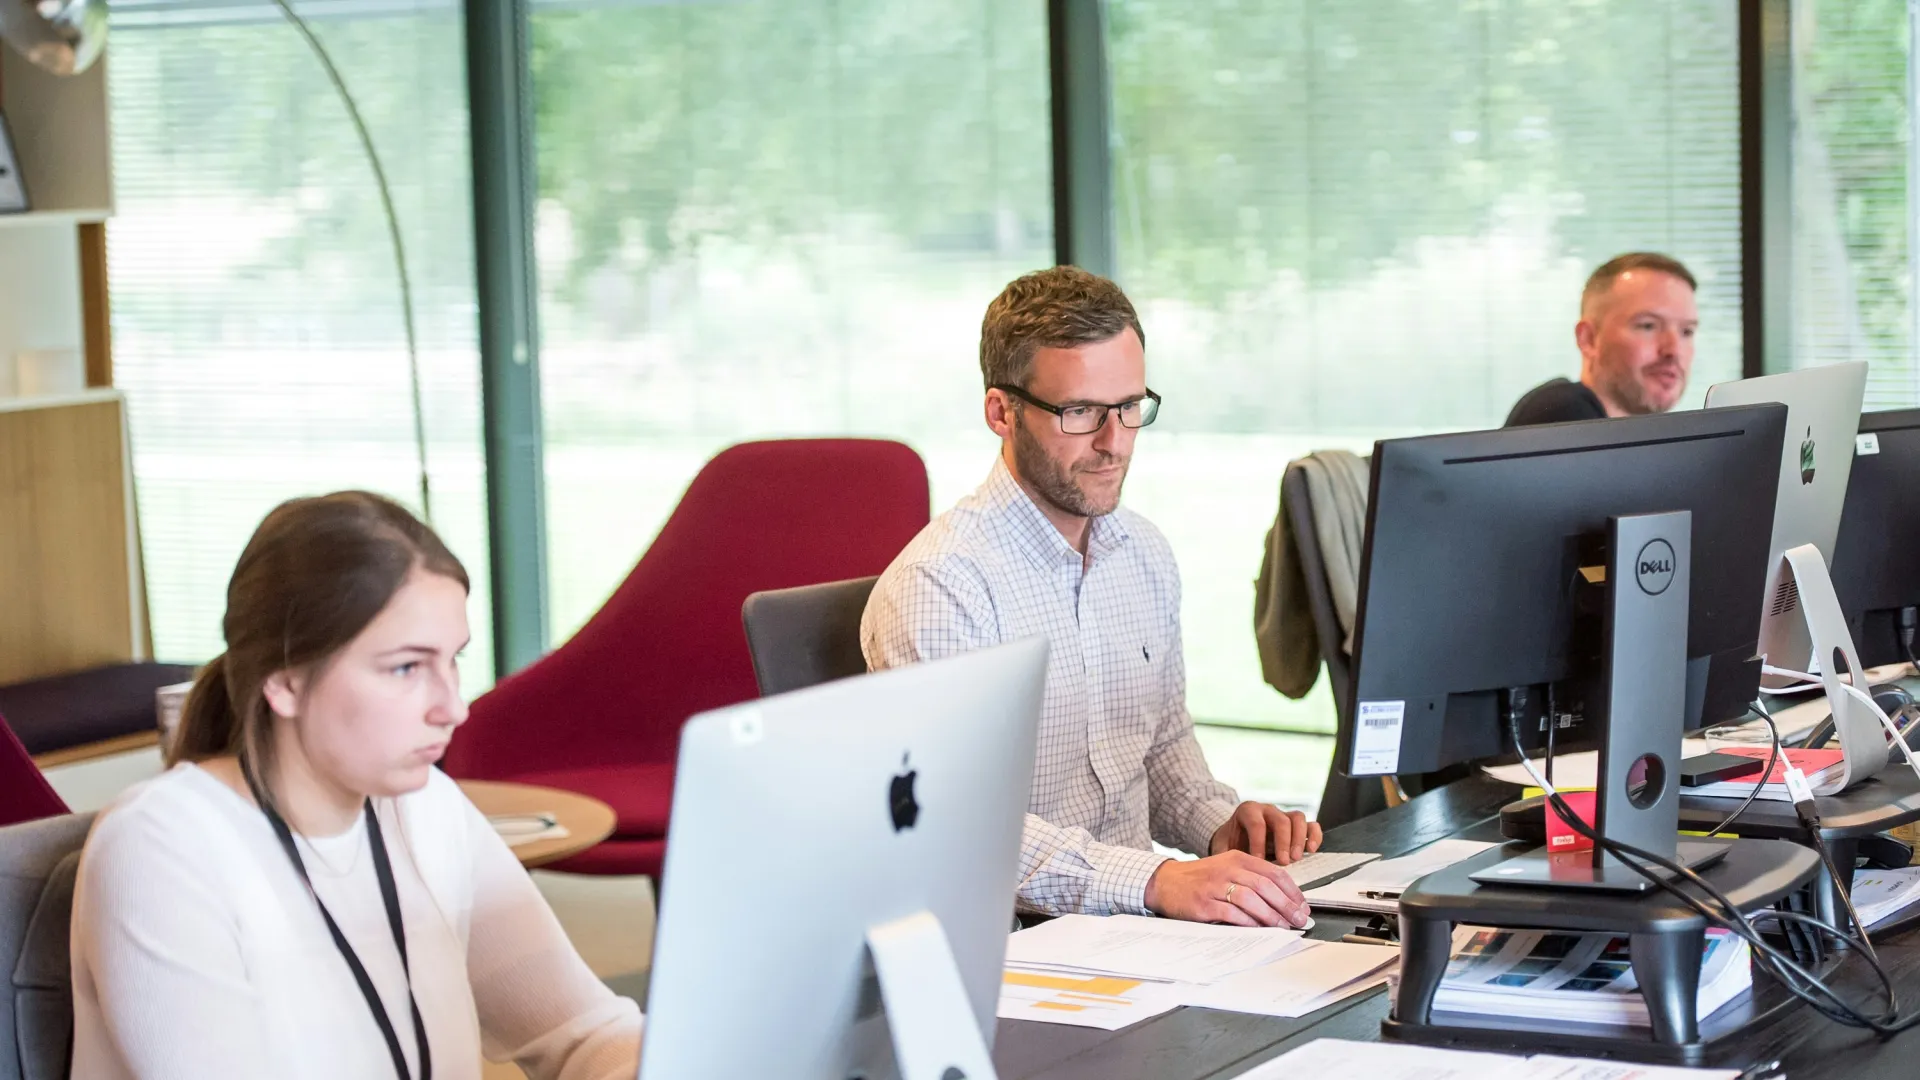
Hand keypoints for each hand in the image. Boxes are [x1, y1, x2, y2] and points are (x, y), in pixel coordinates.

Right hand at [1144, 851, 1309, 926]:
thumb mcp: (1227, 868)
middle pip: (1265, 886)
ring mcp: (1215, 886)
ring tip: (1282, 926)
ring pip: (1251, 899)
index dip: (1292, 891)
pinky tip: (1259, 929)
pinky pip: (1231, 913)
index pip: (1274, 872)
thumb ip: (1251, 878)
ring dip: (1270, 915)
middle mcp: (1228, 869)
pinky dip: (1248, 922)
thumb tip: (1282, 900)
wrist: (1165, 882)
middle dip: (1286, 905)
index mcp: (1238, 858)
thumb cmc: (1200, 878)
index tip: (1302, 906)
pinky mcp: (1204, 903)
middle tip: (1299, 919)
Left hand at [1210, 801, 1322, 863]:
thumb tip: (1225, 873)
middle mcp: (1267, 810)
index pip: (1257, 823)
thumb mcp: (1223, 847)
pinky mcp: (1297, 827)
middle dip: (1283, 842)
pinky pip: (1311, 825)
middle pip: (1281, 820)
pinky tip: (1312, 850)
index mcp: (1248, 811)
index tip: (1259, 861)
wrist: (1235, 837)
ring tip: (1296, 858)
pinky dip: (1314, 836)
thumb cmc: (1230, 843)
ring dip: (1299, 839)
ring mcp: (1284, 816)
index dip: (1259, 842)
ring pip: (1298, 818)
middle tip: (1283, 862)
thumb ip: (1224, 857)